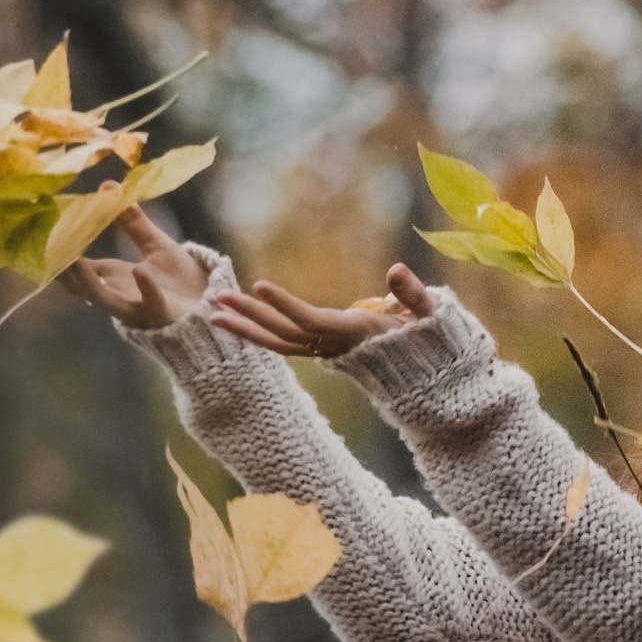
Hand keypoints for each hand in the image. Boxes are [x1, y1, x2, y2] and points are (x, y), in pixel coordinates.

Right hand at [59, 206, 209, 328]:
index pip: (80, 268)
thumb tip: (109, 187)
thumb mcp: (156, 245)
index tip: (48, 234)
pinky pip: (151, 304)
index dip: (64, 253)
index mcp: (115, 278)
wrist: (211, 303)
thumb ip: (133, 222)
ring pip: (105, 301)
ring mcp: (138, 307)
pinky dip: (145, 289)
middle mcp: (120, 295)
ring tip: (75, 259)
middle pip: (82, 287)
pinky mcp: (162, 315)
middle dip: (65, 271)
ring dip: (89, 282)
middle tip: (49, 249)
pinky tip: (139, 270)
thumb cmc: (181, 279)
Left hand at [210, 261, 435, 358]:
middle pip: (285, 334)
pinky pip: (284, 344)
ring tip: (214, 312)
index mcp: (354, 335)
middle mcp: (334, 346)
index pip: (312, 321)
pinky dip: (259, 332)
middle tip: (218, 300)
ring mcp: (325, 351)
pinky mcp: (320, 350)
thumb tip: (396, 270)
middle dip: (252, 317)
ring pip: (279, 343)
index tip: (259, 285)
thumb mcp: (427, 315)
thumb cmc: (426, 337)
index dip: (285, 305)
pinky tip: (235, 320)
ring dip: (246, 328)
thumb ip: (412, 295)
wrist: (423, 370)